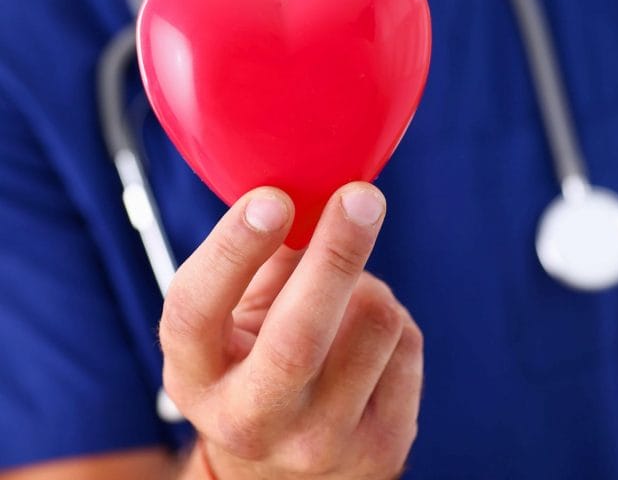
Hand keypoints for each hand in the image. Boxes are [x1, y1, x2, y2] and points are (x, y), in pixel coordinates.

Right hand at [160, 183, 422, 479]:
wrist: (283, 468)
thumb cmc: (253, 355)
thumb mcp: (231, 312)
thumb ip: (259, 254)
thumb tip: (313, 184)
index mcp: (195, 375)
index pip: (196, 310)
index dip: (233, 249)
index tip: (272, 198)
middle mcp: (249, 420)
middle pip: (298, 337)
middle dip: (335, 254)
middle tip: (360, 196)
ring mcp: (318, 445)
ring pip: (373, 323)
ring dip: (367, 284)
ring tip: (346, 294)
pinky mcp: (380, 452)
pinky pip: (405, 343)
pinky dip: (389, 319)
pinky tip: (364, 339)